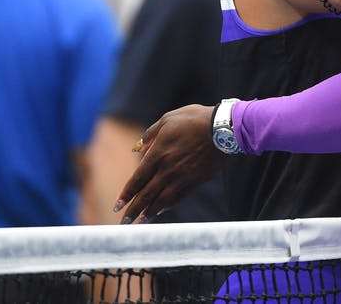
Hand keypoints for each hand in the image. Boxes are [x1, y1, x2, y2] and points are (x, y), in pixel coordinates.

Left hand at [113, 104, 224, 223]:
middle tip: (123, 222)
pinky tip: (162, 210)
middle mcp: (168, 169)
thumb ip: (150, 134)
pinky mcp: (196, 181)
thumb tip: (137, 148)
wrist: (223, 128)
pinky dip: (168, 205)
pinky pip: (179, 197)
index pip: (137, 179)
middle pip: (147, 194)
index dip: (126, 194)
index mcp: (158, 153)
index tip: (117, 205)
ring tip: (141, 221)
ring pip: (162, 200)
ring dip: (150, 212)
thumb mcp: (168, 119)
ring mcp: (183, 177)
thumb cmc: (194, 119)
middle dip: (133, 210)